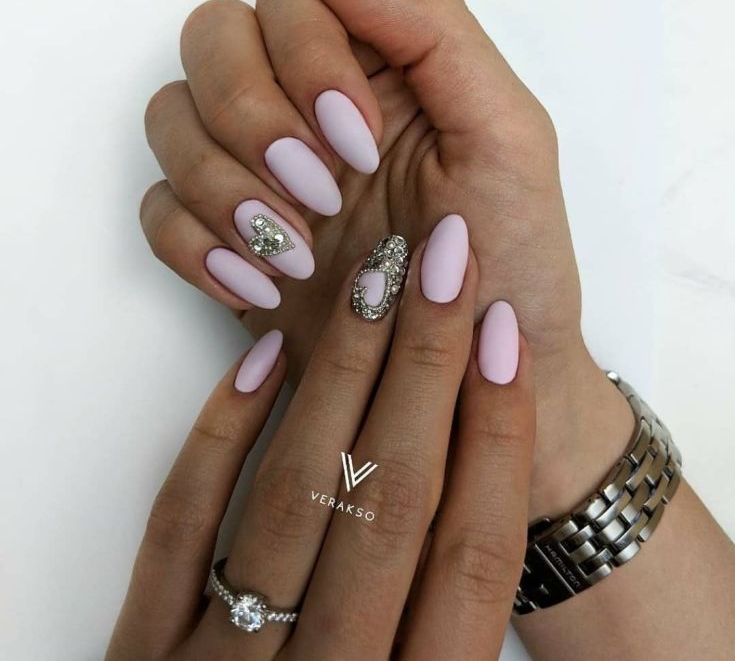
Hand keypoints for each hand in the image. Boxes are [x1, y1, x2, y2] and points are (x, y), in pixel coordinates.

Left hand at [107, 231, 535, 659]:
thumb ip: (446, 622)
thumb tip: (481, 472)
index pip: (470, 556)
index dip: (497, 435)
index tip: (506, 335)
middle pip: (392, 502)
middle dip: (429, 369)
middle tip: (445, 264)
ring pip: (297, 495)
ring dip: (341, 377)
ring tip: (372, 284)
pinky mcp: (141, 653)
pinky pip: (181, 525)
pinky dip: (222, 433)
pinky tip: (263, 354)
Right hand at [140, 0, 630, 516]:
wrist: (474, 373)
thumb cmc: (508, 260)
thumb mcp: (506, 134)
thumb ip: (432, 30)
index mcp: (375, 70)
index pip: (290, 0)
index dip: (306, 59)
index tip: (357, 141)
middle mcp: (305, 109)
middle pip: (212, 43)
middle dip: (253, 117)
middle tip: (321, 193)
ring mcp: (260, 174)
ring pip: (171, 122)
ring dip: (224, 186)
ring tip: (298, 253)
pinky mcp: (228, 241)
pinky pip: (158, 210)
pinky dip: (194, 244)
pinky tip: (261, 286)